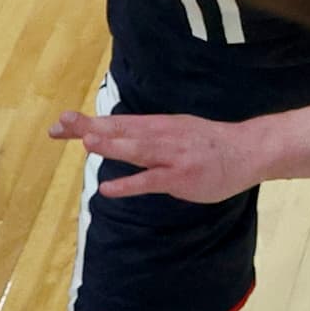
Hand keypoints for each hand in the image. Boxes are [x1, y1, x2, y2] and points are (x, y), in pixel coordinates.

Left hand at [53, 105, 264, 202]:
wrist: (249, 150)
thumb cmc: (211, 144)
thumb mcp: (177, 131)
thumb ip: (148, 135)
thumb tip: (118, 137)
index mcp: (159, 124)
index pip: (117, 122)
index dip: (89, 122)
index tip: (60, 123)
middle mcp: (162, 135)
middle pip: (121, 130)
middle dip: (90, 127)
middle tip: (61, 124)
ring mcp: (172, 155)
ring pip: (137, 149)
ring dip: (112, 145)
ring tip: (87, 142)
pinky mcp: (181, 177)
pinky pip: (151, 181)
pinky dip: (129, 184)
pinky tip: (109, 188)